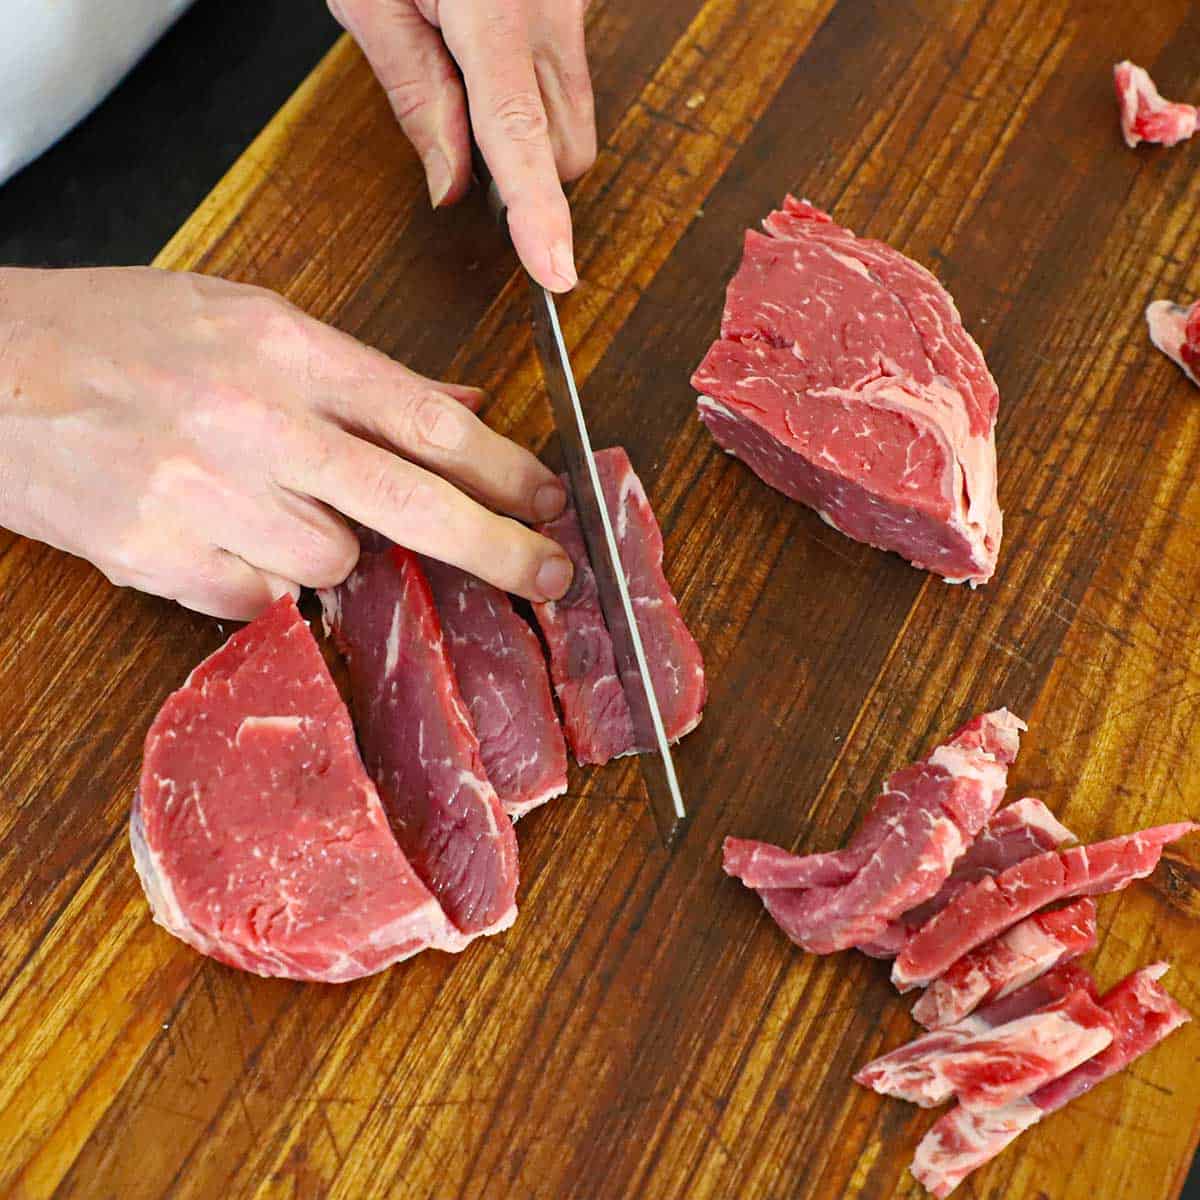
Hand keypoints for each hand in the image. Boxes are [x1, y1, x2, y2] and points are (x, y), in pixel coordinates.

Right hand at [0, 267, 572, 618]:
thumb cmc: (113, 334)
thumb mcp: (243, 318)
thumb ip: (357, 373)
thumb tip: (456, 411)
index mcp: (283, 348)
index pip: (424, 420)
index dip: (504, 469)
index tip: (550, 499)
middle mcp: (253, 421)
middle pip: (411, 504)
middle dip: (498, 548)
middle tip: (552, 576)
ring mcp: (204, 496)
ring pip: (334, 562)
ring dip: (337, 551)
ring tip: (278, 508)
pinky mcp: (158, 559)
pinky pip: (260, 599)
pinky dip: (265, 580)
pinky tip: (227, 537)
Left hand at [330, 0, 595, 292]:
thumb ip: (416, 95)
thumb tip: (451, 186)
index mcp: (491, 7)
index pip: (520, 136)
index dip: (539, 214)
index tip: (555, 272)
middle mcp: (547, 11)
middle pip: (566, 149)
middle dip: (524, 177)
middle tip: (454, 141)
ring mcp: (569, 8)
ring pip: (575, 126)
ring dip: (529, 144)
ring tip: (464, 91)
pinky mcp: (571, 7)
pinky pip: (567, 88)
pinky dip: (533, 106)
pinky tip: (486, 72)